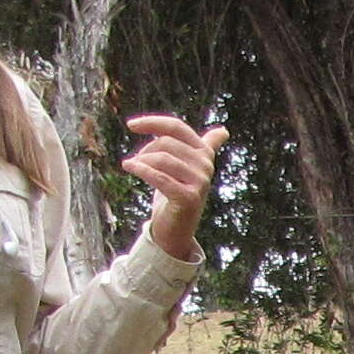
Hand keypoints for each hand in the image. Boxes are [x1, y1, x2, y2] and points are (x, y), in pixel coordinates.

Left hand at [122, 114, 225, 260]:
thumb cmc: (177, 195)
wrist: (176, 230)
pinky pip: (159, 177)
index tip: (130, 126)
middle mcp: (206, 165)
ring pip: (162, 159)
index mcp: (204, 153)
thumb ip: (204, 147)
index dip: (152, 123)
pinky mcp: (189, 198)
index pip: (176, 127)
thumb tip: (224, 131)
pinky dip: (141, 171)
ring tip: (131, 166)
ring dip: (141, 161)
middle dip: (145, 150)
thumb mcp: (187, 167)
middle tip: (134, 161)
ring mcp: (200, 182)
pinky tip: (129, 167)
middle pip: (167, 143)